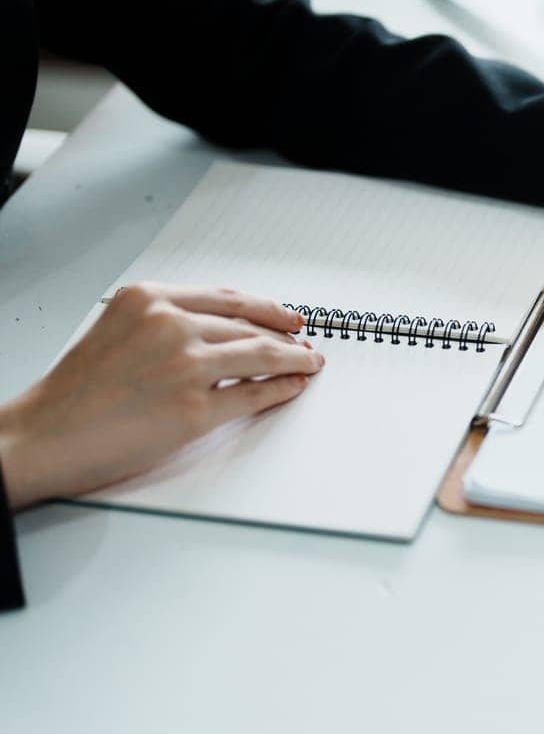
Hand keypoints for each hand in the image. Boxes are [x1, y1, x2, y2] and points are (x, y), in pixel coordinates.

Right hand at [0, 283, 323, 509]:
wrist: (44, 435)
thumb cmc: (75, 393)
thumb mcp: (117, 330)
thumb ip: (165, 322)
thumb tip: (222, 330)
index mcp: (149, 300)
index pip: (227, 298)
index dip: (266, 307)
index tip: (288, 316)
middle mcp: (169, 325)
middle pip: (248, 326)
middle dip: (284, 335)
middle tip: (305, 342)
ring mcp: (185, 366)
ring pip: (261, 355)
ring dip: (294, 359)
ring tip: (309, 363)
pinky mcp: (195, 408)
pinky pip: (255, 393)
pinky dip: (283, 388)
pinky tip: (293, 386)